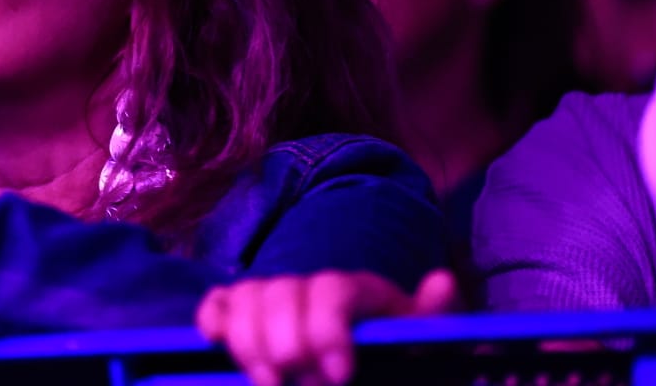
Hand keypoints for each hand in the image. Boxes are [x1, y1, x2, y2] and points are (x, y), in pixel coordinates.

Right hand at [196, 269, 458, 385]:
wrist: (356, 365)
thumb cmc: (389, 353)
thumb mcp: (414, 338)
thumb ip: (430, 316)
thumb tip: (441, 280)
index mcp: (352, 289)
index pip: (331, 290)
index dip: (328, 329)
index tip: (338, 376)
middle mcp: (306, 284)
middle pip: (281, 293)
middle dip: (287, 345)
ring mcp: (269, 295)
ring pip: (246, 298)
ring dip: (250, 342)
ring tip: (270, 384)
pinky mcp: (238, 312)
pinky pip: (216, 302)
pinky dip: (213, 319)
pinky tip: (218, 343)